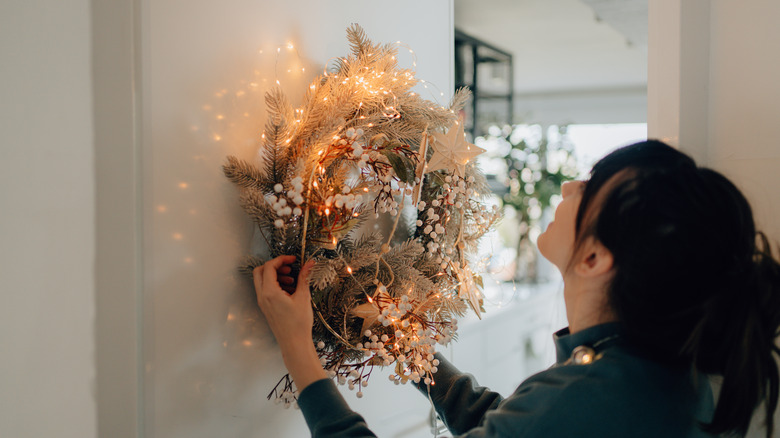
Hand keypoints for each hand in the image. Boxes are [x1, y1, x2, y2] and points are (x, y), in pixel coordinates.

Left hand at [253, 255, 325, 390]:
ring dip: (275, 275)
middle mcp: (262, 296)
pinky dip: (275, 285)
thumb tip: (309, 264)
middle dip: (275, 266)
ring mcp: (262, 302)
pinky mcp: (266, 307)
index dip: (281, 259)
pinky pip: (266, 290)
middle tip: (289, 267)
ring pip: (262, 281)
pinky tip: (290, 290)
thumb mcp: (303, 297)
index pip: (269, 267)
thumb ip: (304, 278)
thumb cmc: (298, 324)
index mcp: (270, 292)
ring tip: (292, 280)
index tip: (293, 259)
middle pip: (260, 271)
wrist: (294, 343)